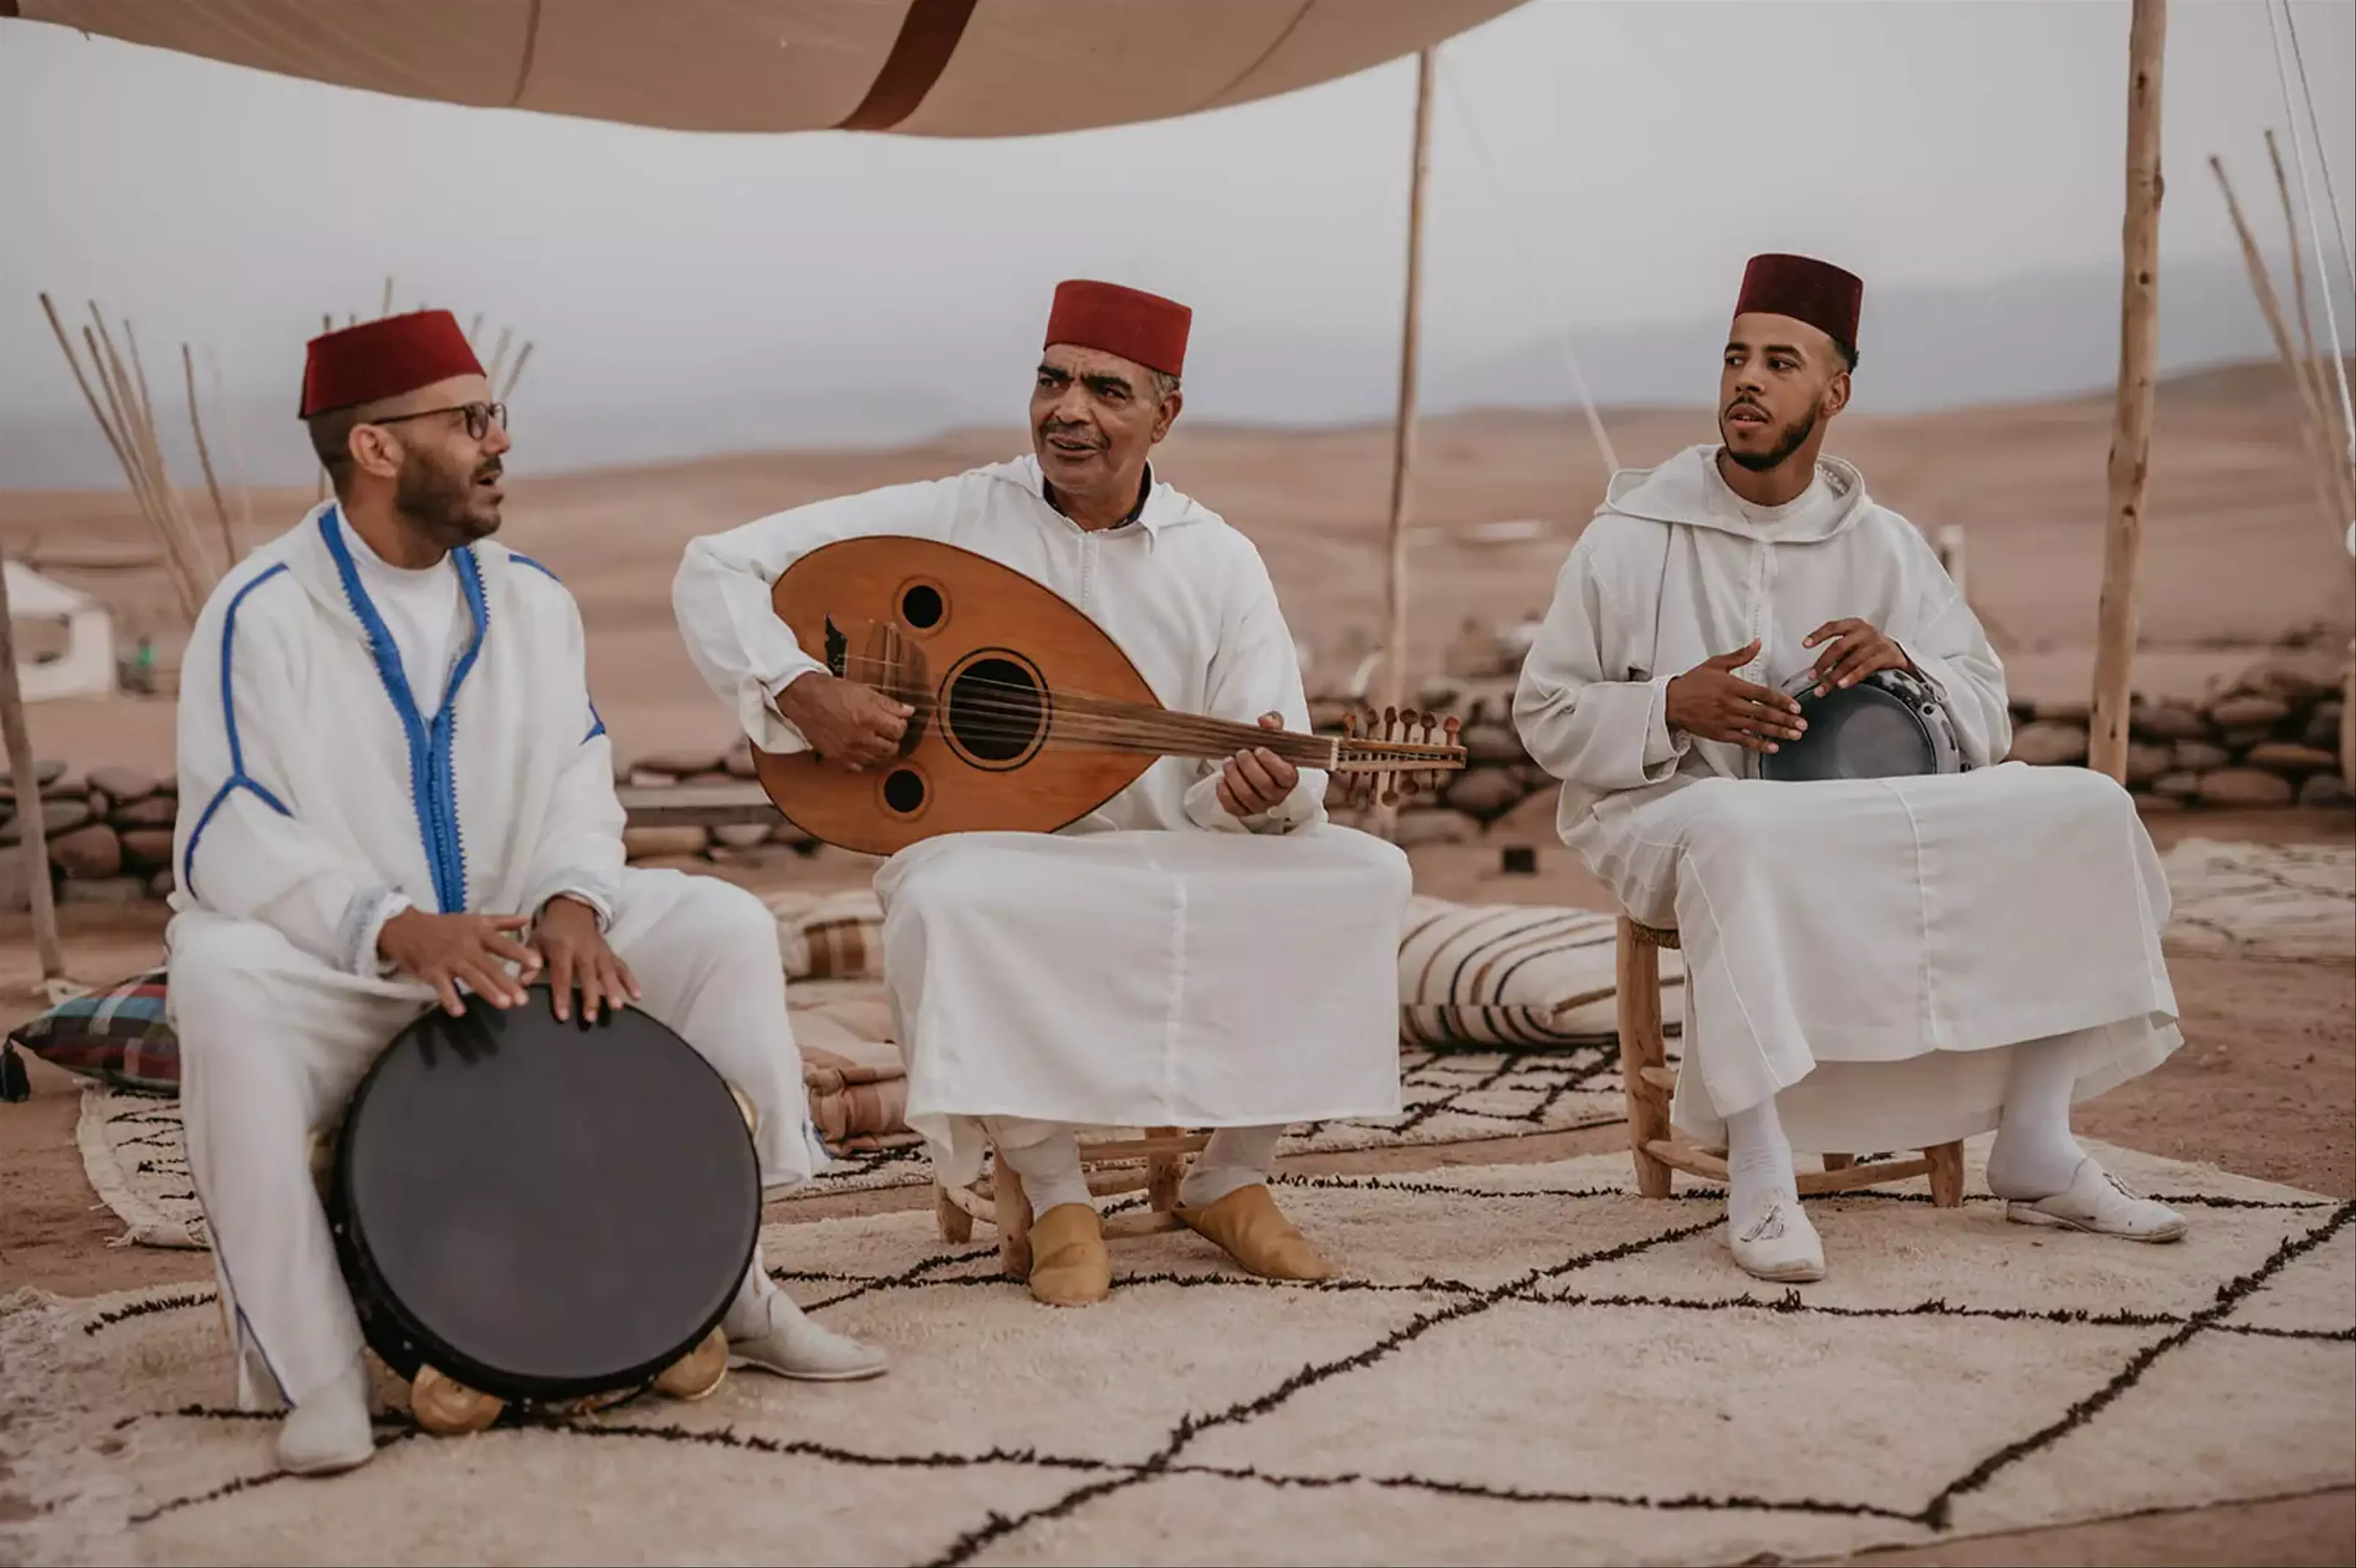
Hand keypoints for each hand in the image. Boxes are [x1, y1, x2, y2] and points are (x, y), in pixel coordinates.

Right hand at [378, 909, 540, 1017]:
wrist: (405, 927)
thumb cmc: (444, 926)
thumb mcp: (473, 919)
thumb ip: (502, 921)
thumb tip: (527, 918)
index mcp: (477, 933)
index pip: (502, 943)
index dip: (520, 953)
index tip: (537, 963)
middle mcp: (466, 946)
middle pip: (489, 966)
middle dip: (507, 982)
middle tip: (523, 999)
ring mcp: (448, 960)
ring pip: (471, 977)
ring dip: (487, 991)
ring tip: (504, 1004)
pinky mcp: (431, 972)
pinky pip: (442, 987)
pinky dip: (450, 999)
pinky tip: (460, 1011)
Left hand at [533, 894, 639, 1023]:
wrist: (572, 910)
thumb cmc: (550, 932)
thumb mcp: (534, 942)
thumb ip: (529, 962)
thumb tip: (521, 984)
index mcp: (562, 948)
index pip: (562, 974)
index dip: (562, 994)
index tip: (563, 1015)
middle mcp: (584, 950)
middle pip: (588, 975)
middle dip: (591, 996)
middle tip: (591, 1017)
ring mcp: (600, 951)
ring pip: (608, 972)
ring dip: (613, 989)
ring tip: (617, 1007)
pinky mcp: (610, 953)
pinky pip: (622, 967)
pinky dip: (630, 981)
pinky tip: (637, 996)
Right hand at [773, 670, 912, 771]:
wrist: (804, 699)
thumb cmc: (832, 691)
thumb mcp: (864, 691)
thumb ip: (889, 704)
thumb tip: (909, 711)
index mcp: (869, 717)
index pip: (899, 730)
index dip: (900, 725)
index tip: (896, 721)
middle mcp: (860, 737)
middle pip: (891, 748)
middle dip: (893, 739)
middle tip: (887, 731)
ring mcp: (848, 750)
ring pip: (877, 759)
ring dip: (880, 750)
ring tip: (874, 739)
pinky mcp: (837, 757)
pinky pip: (858, 766)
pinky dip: (863, 759)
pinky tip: (861, 748)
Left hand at [1215, 712, 1298, 817]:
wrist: (1255, 767)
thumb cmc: (1267, 753)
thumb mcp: (1273, 736)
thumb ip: (1273, 724)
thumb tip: (1265, 720)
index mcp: (1289, 778)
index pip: (1285, 775)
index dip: (1271, 762)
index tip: (1259, 749)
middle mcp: (1277, 795)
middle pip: (1264, 786)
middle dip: (1249, 767)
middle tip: (1241, 753)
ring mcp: (1260, 805)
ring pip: (1247, 796)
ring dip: (1234, 777)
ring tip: (1228, 762)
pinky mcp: (1244, 811)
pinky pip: (1233, 807)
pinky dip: (1224, 793)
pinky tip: (1222, 779)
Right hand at [1663, 640, 1807, 754]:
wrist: (1671, 702)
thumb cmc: (1693, 682)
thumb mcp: (1715, 664)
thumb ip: (1739, 656)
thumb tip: (1757, 644)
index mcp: (1733, 686)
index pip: (1763, 695)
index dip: (1781, 701)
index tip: (1795, 707)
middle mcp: (1732, 704)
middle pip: (1764, 713)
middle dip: (1786, 720)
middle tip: (1802, 725)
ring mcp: (1726, 721)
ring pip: (1757, 728)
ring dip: (1778, 732)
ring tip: (1794, 736)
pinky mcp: (1720, 734)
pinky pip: (1743, 740)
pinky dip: (1758, 745)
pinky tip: (1772, 748)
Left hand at [1802, 618, 1913, 695]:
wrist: (1898, 655)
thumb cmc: (1869, 650)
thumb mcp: (1853, 645)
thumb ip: (1837, 652)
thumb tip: (1815, 670)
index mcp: (1854, 625)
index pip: (1833, 627)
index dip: (1818, 635)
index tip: (1805, 644)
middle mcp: (1865, 631)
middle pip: (1839, 646)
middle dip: (1823, 663)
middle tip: (1812, 676)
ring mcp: (1877, 643)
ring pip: (1851, 660)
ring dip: (1834, 676)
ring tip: (1823, 688)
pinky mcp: (1887, 655)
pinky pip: (1866, 667)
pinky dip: (1852, 677)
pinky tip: (1842, 685)